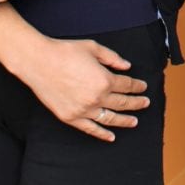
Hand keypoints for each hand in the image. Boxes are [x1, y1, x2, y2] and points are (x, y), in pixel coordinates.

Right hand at [11, 36, 150, 141]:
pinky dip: (102, 134)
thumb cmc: (65, 51)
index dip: (137, 86)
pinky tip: (111, 137)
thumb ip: (113, 58)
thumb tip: (127, 66)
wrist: (39, 62)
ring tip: (134, 121)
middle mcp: (97, 98)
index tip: (143, 87)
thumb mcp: (94, 48)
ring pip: (110, 119)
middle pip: (123, 103)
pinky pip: (90, 129)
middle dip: (136, 103)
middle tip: (145, 103)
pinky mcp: (70, 117)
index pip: (127, 86)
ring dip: (125, 121)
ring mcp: (84, 110)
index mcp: (105, 80)